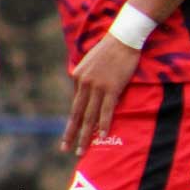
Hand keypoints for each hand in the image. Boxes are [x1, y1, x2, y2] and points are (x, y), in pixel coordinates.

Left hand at [63, 34, 140, 154]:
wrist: (124, 38)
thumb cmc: (110, 49)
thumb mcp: (91, 62)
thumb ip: (88, 78)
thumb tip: (88, 93)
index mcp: (77, 77)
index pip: (76, 103)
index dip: (75, 120)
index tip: (71, 134)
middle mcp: (84, 83)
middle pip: (76, 114)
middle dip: (71, 134)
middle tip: (65, 149)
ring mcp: (97, 87)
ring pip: (89, 116)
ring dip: (85, 135)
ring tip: (81, 150)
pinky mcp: (112, 88)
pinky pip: (106, 110)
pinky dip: (103, 125)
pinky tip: (101, 136)